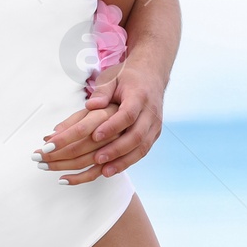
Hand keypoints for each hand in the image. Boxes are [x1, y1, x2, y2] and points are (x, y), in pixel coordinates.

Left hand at [36, 62, 164, 184]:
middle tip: (97, 159)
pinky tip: (113, 169)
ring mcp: (155, 124)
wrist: (151, 75)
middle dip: (117, 149)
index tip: (94, 136)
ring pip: (143, 147)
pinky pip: (143, 151)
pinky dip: (129, 161)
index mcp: (139, 96)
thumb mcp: (112, 78)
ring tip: (105, 171)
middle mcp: (151, 112)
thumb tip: (91, 106)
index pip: (128, 114)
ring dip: (124, 161)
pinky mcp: (154, 134)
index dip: (112, 127)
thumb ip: (102, 92)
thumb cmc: (126, 77)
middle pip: (137, 135)